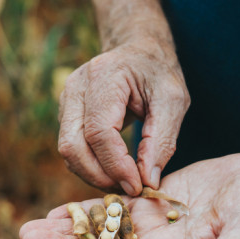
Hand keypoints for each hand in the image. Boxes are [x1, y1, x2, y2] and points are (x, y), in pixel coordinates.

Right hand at [57, 38, 189, 194]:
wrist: (138, 50)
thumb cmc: (158, 73)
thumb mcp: (173, 101)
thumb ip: (161, 140)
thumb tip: (147, 181)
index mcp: (104, 76)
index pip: (99, 132)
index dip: (116, 165)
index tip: (137, 185)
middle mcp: (76, 87)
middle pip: (73, 146)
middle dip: (99, 175)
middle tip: (129, 188)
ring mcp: (66, 100)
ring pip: (68, 151)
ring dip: (93, 174)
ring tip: (123, 181)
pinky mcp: (66, 113)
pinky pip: (71, 148)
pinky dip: (89, 166)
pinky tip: (113, 170)